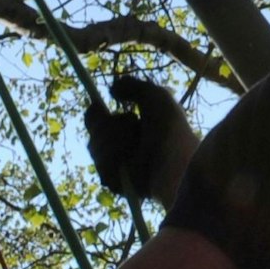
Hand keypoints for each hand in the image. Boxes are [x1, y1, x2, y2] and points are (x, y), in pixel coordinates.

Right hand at [84, 75, 198, 210]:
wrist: (176, 161)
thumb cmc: (171, 129)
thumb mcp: (155, 97)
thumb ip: (134, 86)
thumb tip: (112, 88)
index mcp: (130, 127)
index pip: (99, 118)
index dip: (96, 111)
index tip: (97, 104)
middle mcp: (121, 146)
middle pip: (93, 129)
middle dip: (107, 124)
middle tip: (130, 123)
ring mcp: (117, 165)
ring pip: (94, 145)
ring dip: (114, 138)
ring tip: (135, 143)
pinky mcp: (114, 182)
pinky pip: (100, 163)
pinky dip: (114, 156)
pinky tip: (130, 158)